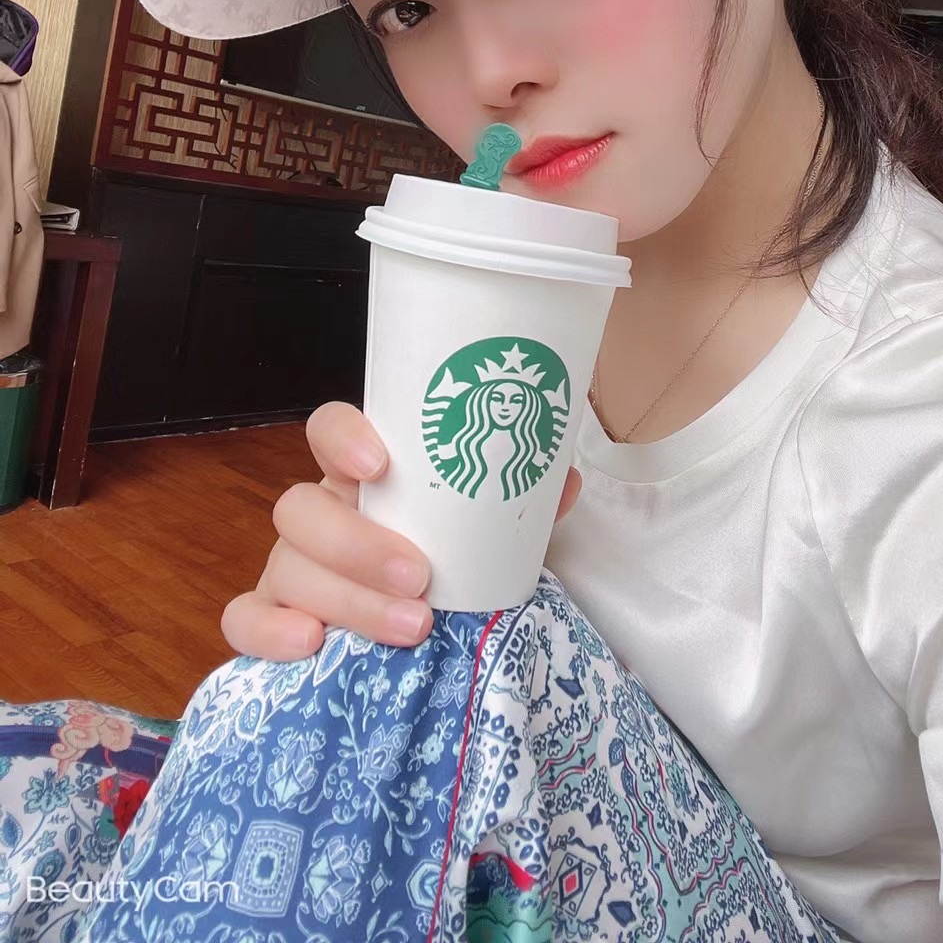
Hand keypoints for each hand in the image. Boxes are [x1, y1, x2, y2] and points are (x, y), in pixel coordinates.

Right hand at [221, 401, 582, 660]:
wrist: (428, 630)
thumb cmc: (452, 561)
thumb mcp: (487, 532)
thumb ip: (516, 506)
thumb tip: (560, 480)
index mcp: (363, 479)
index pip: (329, 431)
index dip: (343, 438)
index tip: (381, 464)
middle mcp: (319, 516)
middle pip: (301, 507)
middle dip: (357, 543)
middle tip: (420, 575)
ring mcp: (288, 568)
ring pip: (285, 567)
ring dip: (347, 598)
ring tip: (412, 626)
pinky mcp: (270, 619)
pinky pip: (244, 620)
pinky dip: (270, 631)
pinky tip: (311, 646)